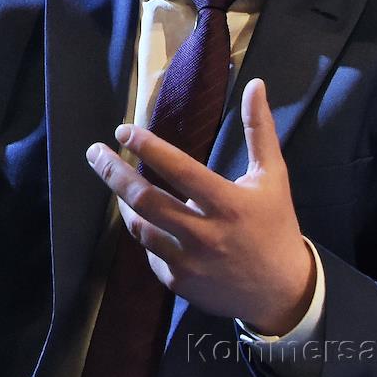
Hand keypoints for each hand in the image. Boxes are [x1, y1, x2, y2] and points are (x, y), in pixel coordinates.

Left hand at [86, 77, 314, 333]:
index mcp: (227, 202)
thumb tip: (254, 84)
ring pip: (139, 226)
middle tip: (94, 152)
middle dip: (113, 172)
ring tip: (113, 179)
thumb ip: (259, 129)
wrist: (282, 292)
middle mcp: (204, 233)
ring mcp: (188, 261)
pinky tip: (141, 215)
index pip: (178, 169)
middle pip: (145, 200)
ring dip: (122, 200)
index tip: (122, 130)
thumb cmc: (275, 225)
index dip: (147, 147)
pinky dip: (143, 230)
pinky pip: (148, 251)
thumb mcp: (273, 176)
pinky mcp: (178, 281)